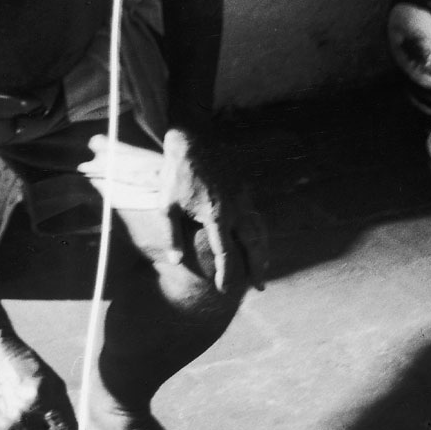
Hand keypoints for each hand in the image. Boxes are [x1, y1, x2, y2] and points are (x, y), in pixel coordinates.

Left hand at [161, 129, 268, 293]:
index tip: (224, 290)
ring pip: (259, 230)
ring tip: (263, 269)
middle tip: (260, 287)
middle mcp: (234, 209)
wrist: (192, 139)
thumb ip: (172, 235)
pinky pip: (256, 216)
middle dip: (257, 268)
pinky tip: (257, 241)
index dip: (226, 274)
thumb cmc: (176, 173)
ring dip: (262, 252)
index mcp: (216, 216)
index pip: (225, 253)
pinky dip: (260, 233)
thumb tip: (176, 261)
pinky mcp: (243, 189)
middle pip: (253, 245)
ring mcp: (242, 198)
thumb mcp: (166, 205)